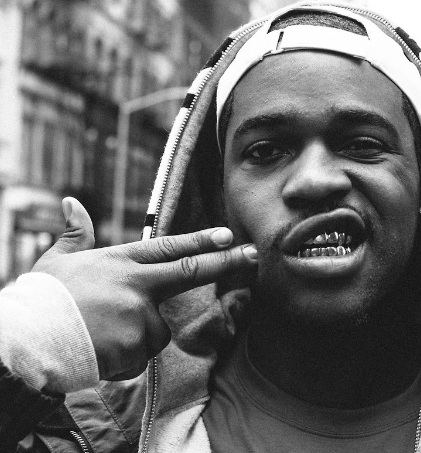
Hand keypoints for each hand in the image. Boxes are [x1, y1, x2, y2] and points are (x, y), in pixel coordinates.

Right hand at [33, 197, 257, 380]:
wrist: (28, 339)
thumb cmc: (46, 297)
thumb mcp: (60, 259)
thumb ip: (76, 232)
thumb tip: (71, 202)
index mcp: (123, 261)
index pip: (170, 247)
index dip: (200, 240)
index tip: (227, 234)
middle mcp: (138, 285)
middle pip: (190, 272)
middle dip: (227, 262)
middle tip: (255, 254)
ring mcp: (140, 316)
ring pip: (158, 329)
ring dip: (139, 334)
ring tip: (102, 332)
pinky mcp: (136, 347)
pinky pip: (142, 355)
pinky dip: (127, 356)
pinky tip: (101, 349)